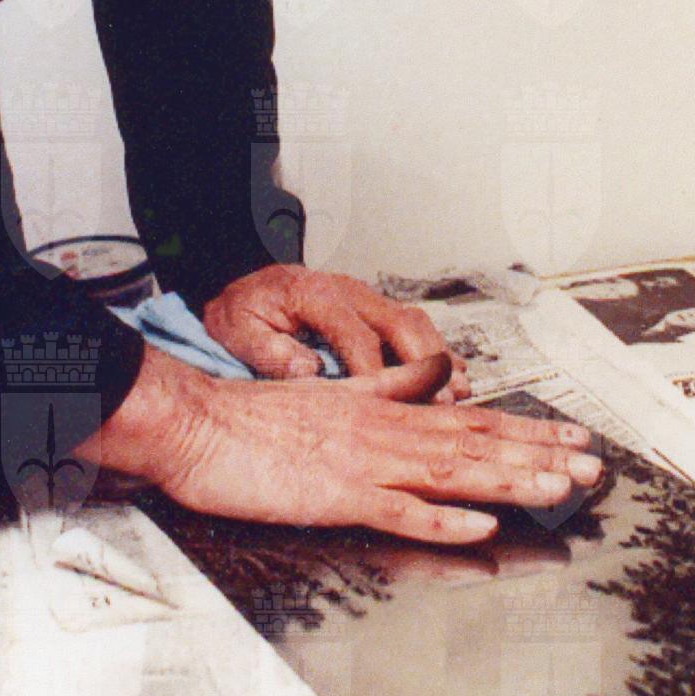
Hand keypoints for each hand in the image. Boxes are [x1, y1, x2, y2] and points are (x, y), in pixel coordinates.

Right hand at [80, 345, 601, 545]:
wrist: (198, 425)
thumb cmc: (257, 418)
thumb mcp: (335, 392)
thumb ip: (390, 387)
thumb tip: (438, 375)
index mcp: (386, 413)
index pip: (472, 419)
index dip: (528, 430)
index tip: (572, 438)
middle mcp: (386, 435)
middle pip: (477, 443)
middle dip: (540, 455)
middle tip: (593, 467)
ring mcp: (364, 465)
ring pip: (452, 471)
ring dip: (510, 480)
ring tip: (559, 489)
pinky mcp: (336, 496)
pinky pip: (397, 510)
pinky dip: (441, 517)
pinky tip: (480, 523)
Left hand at [203, 264, 466, 396]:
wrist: (242, 296)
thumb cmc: (242, 315)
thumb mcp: (239, 329)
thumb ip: (269, 350)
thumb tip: (307, 367)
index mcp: (314, 294)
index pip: (357, 335)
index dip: (378, 371)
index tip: (389, 404)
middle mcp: (347, 291)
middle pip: (400, 322)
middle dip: (425, 363)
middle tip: (440, 400)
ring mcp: (364, 299)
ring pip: (414, 321)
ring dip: (438, 357)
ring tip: (456, 392)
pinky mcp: (371, 310)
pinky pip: (412, 326)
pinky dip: (434, 352)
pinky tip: (450, 377)